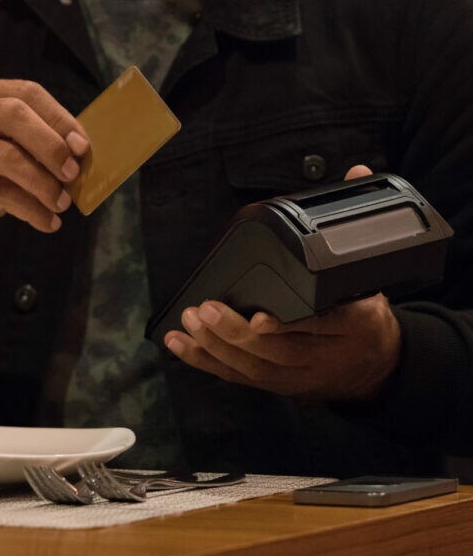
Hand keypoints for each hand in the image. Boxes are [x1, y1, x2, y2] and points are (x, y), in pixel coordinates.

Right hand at [0, 80, 86, 273]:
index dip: (59, 118)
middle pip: (13, 116)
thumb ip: (43, 144)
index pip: (28, 94)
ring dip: (43, 183)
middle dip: (50, 145)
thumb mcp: (17, 151)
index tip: (82, 146)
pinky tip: (47, 222)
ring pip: (6, 157)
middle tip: (73, 173)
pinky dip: (30, 210)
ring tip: (62, 204)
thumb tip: (83, 153)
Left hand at [162, 165, 402, 399]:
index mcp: (356, 326)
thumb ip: (358, 226)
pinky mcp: (276, 384)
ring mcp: (299, 374)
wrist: (377, 366)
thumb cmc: (364, 314)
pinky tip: (178, 344)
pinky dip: (204, 361)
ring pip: (253, 367)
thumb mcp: (371, 276)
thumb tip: (356, 171)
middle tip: (205, 310)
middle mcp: (326, 355)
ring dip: (215, 346)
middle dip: (236, 332)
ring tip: (189, 321)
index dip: (291, 326)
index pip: (323, 326)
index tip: (261, 318)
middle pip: (277, 350)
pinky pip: (237, 376)